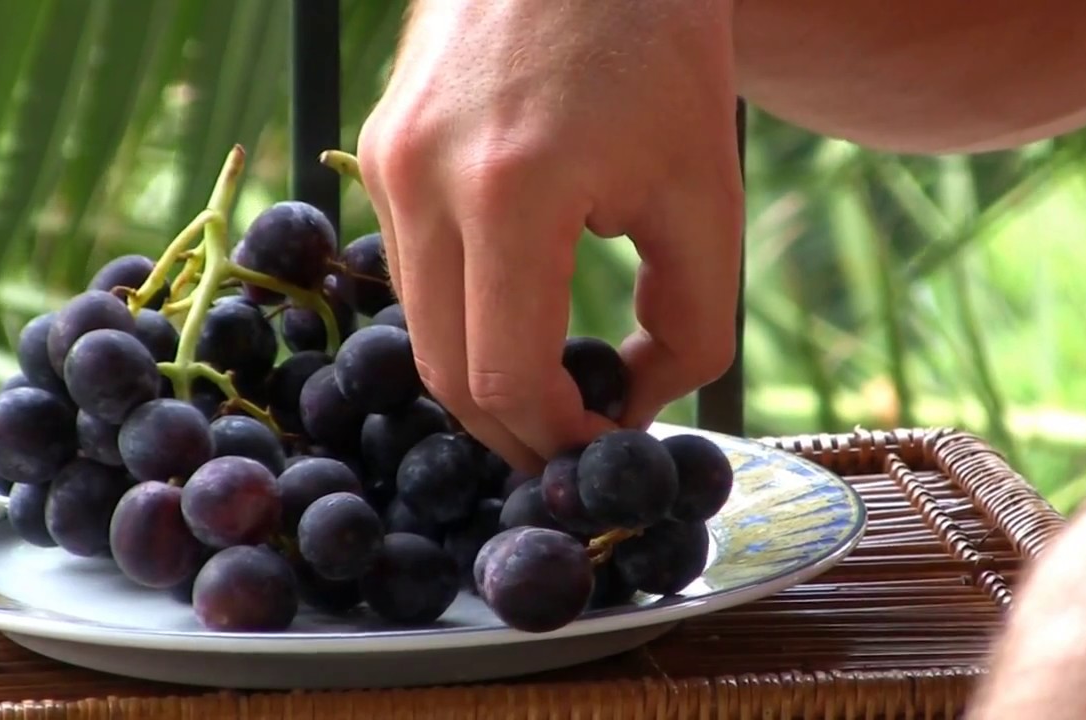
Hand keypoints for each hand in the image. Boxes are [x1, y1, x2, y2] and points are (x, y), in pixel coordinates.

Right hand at [356, 0, 743, 474]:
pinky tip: (514, 311)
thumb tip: (636, 409)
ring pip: (418, 325)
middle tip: (569, 445)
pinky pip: (410, 266)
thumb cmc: (662, 51)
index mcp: (512, 190)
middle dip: (510, 428)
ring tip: (550, 388)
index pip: (504, 375)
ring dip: (481, 374)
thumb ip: (692, 326)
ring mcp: (387, 158)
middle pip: (443, 369)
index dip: (554, 437)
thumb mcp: (706, 194)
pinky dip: (459, 313)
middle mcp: (422, 177)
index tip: (599, 452)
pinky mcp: (379, 145)